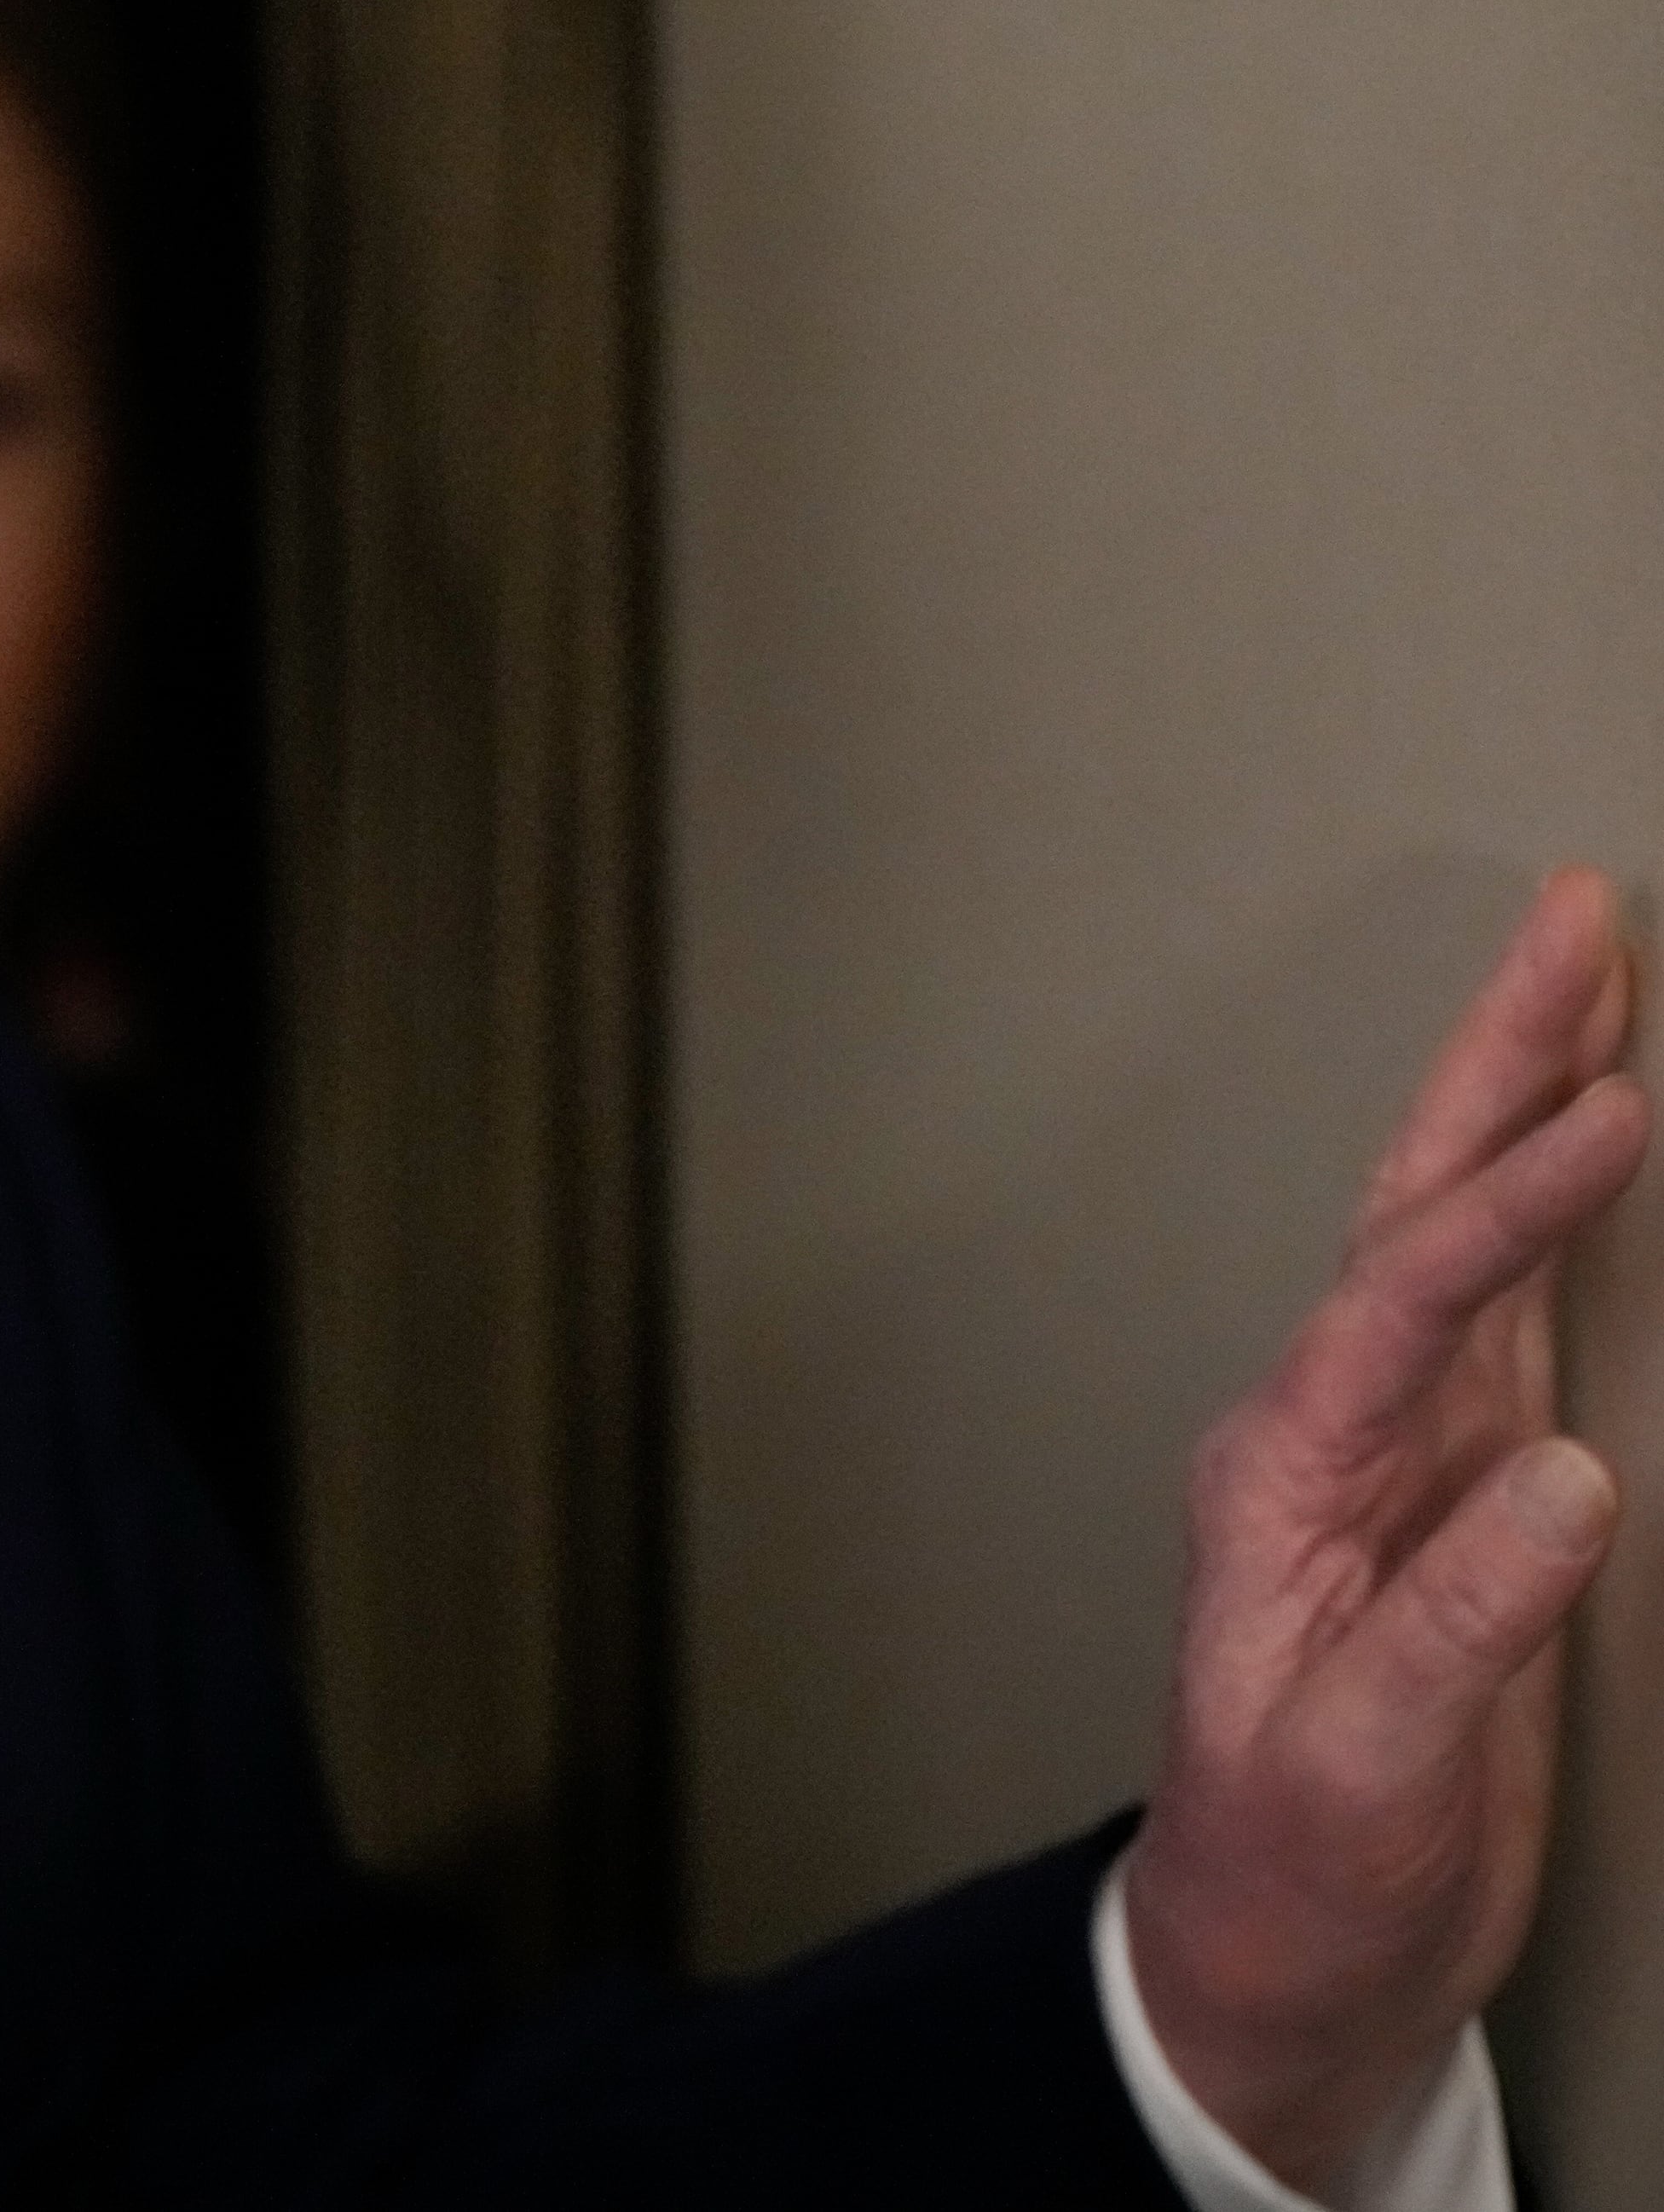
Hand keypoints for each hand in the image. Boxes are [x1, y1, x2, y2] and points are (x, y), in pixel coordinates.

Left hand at [1125, 869, 1645, 2196]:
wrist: (1274, 1960)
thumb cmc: (1291, 1868)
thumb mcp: (1360, 1765)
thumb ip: (1456, 1626)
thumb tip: (1565, 1479)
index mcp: (1286, 1478)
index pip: (1403, 1304)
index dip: (1506, 1208)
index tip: (1609, 1115)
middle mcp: (1333, 1436)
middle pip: (1420, 1211)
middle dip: (1498, 1065)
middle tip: (1575, 923)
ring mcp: (1401, 1457)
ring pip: (1468, 1241)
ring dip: (1526, 1108)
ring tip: (1595, 982)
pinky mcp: (1466, 1501)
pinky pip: (1516, 1320)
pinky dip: (1558, 1223)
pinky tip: (1602, 1158)